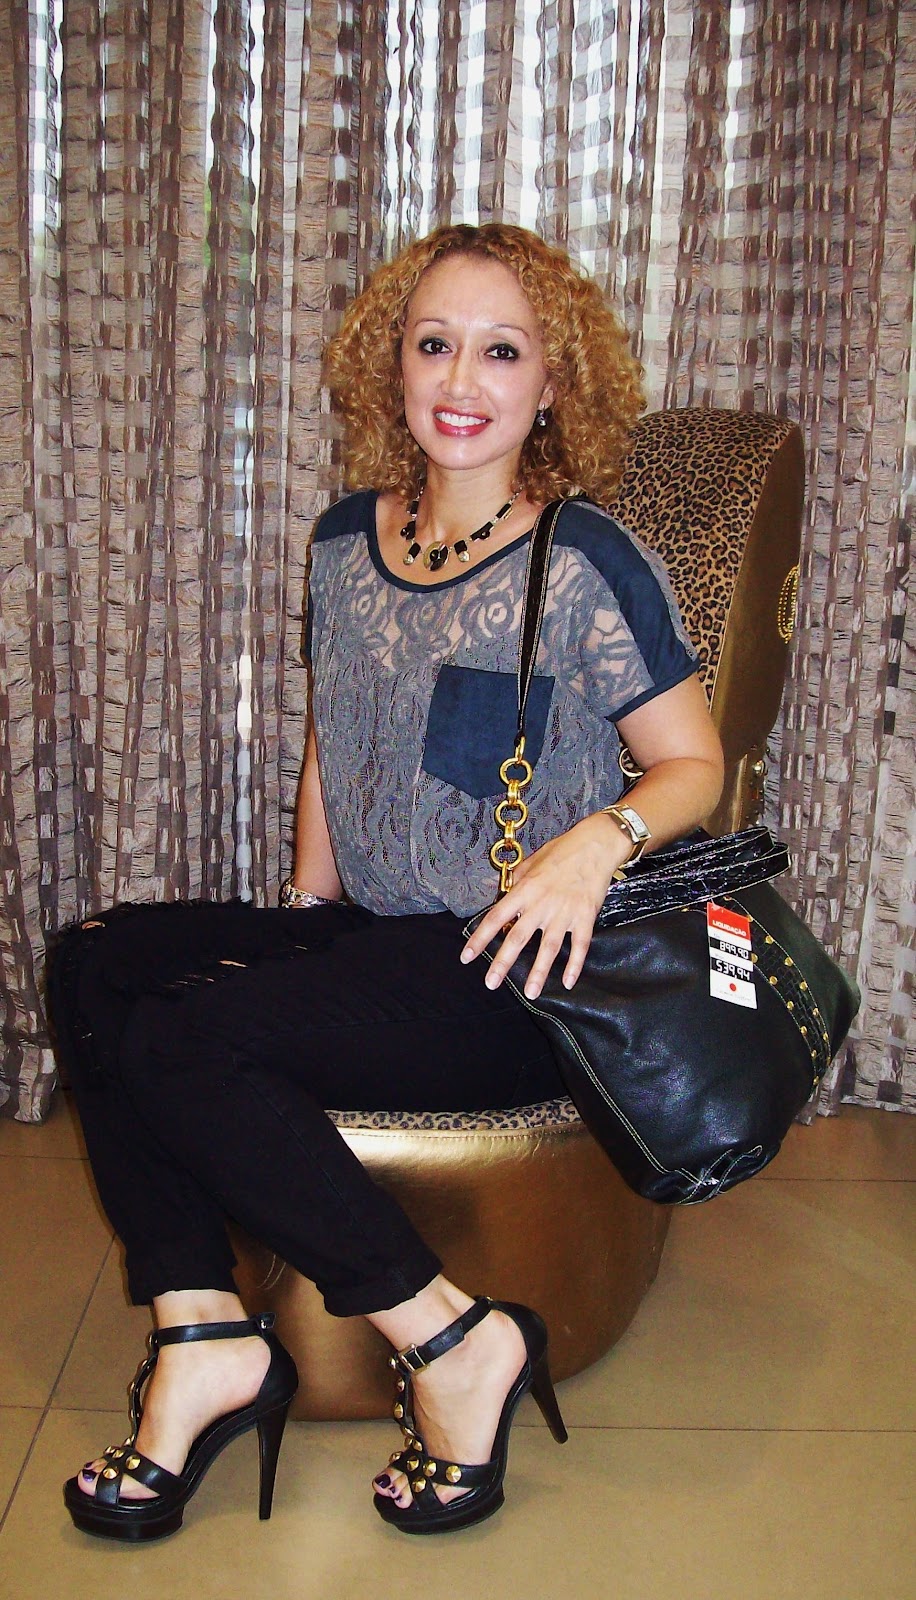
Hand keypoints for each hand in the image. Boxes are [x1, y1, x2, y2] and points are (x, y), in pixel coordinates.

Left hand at [460, 814, 625, 999]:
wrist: (595, 845)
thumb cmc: (562, 850)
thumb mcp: (531, 861)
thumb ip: (516, 882)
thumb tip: (503, 895)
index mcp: (524, 889)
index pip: (496, 917)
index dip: (480, 938)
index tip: (467, 956)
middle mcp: (541, 904)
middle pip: (517, 937)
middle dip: (502, 963)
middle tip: (491, 983)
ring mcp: (564, 912)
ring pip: (548, 948)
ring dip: (539, 972)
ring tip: (531, 993)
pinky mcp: (585, 917)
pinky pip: (579, 946)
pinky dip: (574, 965)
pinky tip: (567, 982)